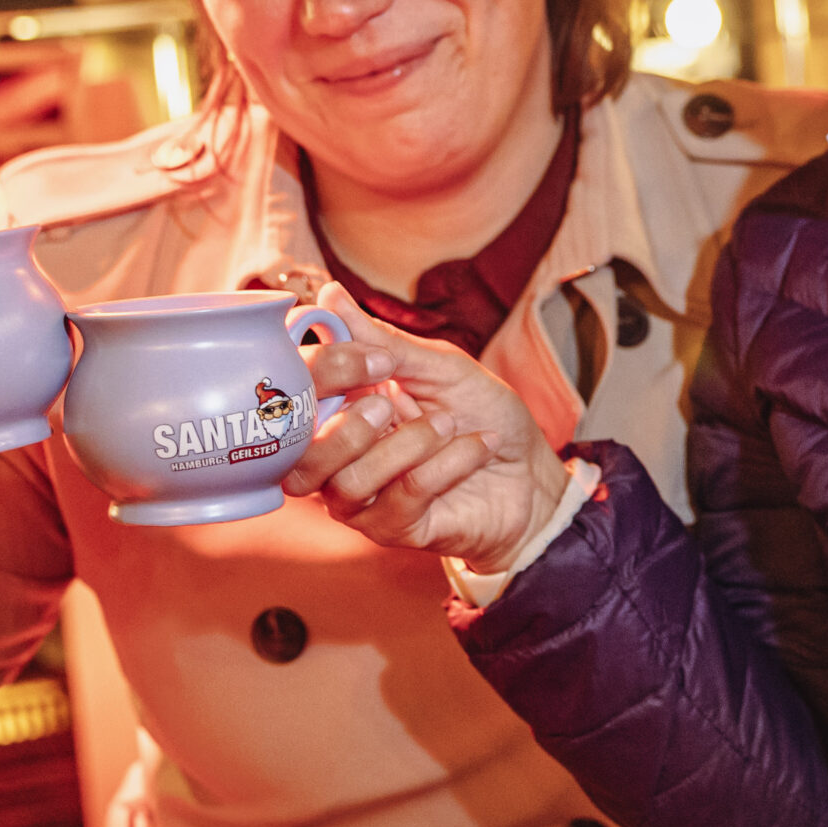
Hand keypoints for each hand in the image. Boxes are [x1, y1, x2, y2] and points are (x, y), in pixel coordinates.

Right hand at [284, 285, 569, 572]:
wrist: (531, 471)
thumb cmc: (482, 415)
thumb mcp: (439, 367)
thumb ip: (382, 342)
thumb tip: (329, 296)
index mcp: (342, 411)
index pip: (295, 400)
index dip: (320, 374)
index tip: (368, 358)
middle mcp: (341, 460)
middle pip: (301, 457)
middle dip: (346, 426)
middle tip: (390, 401)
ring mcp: (365, 501)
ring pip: (348, 483)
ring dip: (405, 446)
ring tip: (447, 423)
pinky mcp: (397, 530)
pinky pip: (403, 497)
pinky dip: (445, 464)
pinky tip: (478, 445)